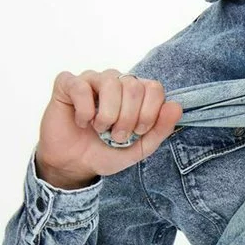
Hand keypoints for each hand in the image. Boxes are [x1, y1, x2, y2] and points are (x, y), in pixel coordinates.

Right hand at [36, 69, 183, 184]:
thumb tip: (176, 106)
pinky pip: (81, 86)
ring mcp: (91, 79)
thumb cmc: (107, 151)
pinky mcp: (68, 84)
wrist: (75, 165)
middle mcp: (116, 81)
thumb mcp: (140, 148)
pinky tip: (82, 122)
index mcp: (136, 93)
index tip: (138, 132)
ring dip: (108, 114)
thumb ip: (161, 129)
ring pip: (110, 82)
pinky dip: (84, 110)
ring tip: (100, 129)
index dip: (149, 113)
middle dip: (128, 118)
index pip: (154, 88)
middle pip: (134, 86)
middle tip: (117, 136)